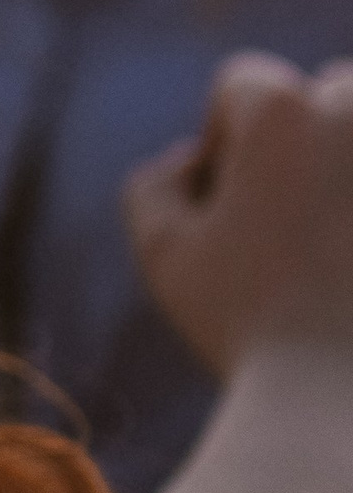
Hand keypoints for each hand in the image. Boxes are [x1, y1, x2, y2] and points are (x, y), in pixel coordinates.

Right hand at [126, 53, 352, 375]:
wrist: (344, 405)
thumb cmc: (250, 329)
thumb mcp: (166, 256)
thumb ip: (157, 186)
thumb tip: (194, 159)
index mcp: (283, 110)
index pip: (245, 86)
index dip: (225, 144)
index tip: (234, 213)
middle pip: (331, 91)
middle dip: (309, 144)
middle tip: (295, 228)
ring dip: (348, 173)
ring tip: (335, 246)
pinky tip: (349, 271)